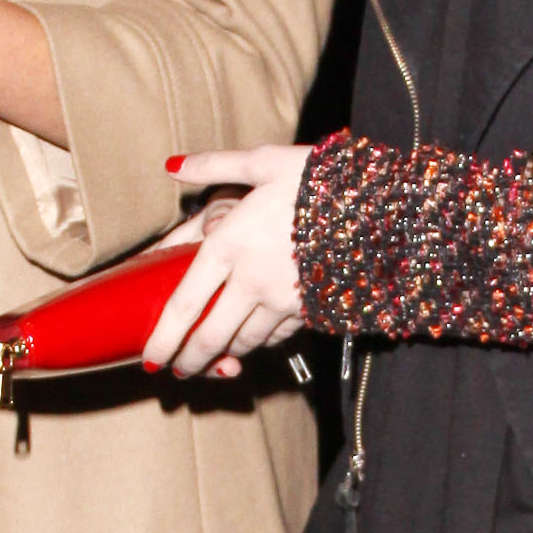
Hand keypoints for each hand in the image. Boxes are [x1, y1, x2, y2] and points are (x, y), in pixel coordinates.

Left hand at [144, 145, 310, 380]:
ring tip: (214, 358)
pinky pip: (279, 337)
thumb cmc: (320, 177)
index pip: (184, 305)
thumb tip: (172, 165)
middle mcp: (251, 279)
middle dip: (189, 361)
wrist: (383, 202)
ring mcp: (284, 299)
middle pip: (210, 336)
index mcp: (229, 243)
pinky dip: (262, 343)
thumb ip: (213, 166)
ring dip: (225, 354)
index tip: (149, 357)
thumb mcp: (264, 161)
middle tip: (177, 371)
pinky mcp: (313, 309)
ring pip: (245, 342)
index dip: (163, 338)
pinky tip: (255, 339)